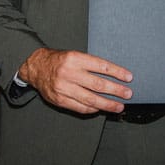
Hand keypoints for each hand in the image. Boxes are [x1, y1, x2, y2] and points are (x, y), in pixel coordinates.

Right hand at [17, 47, 131, 114]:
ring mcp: (63, 88)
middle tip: (128, 94)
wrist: (36, 67)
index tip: (128, 77)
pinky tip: (100, 108)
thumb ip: (91, 65)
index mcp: (75, 58)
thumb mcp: (75, 55)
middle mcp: (69, 73)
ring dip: (107, 104)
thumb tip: (113, 75)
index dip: (117, 72)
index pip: (101, 66)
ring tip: (119, 106)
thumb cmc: (60, 61)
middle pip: (97, 84)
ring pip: (90, 99)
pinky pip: (80, 107)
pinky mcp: (59, 100)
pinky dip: (92, 109)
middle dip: (115, 90)